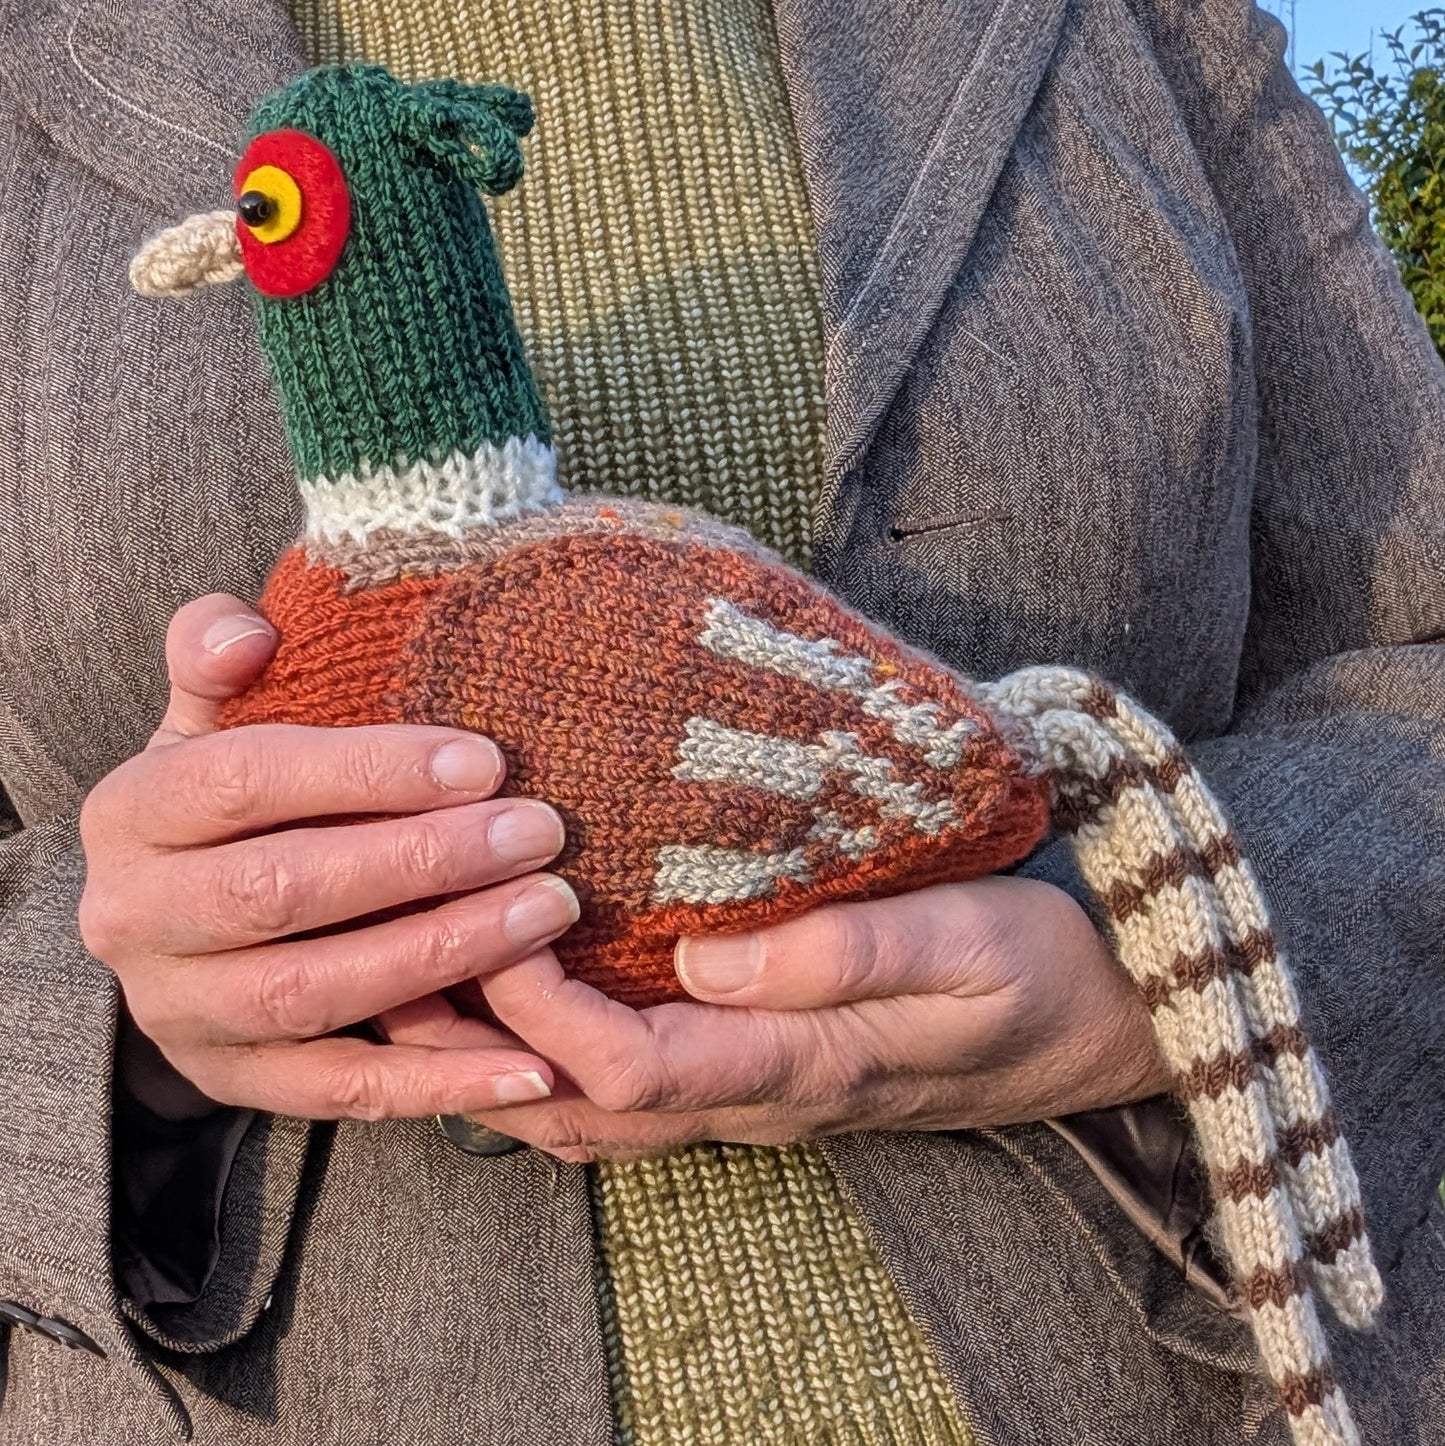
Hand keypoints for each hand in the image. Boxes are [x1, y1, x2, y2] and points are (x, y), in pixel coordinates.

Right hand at [80, 593, 578, 1119]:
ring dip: (443, 955)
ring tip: (548, 912)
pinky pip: (342, 1092)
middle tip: (539, 833)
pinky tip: (531, 1065)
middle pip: (285, 890)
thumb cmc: (227, 798)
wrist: (168, 916)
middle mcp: (138, 919)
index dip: (368, 771)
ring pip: (317, 992)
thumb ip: (219, 658)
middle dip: (424, 862)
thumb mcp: (210, 719)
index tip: (484, 761)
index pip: (247, 781)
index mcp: (135, 811)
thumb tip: (251, 631)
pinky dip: (438, 1083)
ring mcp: (185, 1012)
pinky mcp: (237, 1080)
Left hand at [382, 876, 1171, 1161]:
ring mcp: (756, 1095)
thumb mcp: (965, 943)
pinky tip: (528, 1003)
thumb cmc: (1036, 973)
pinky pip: (631, 1091)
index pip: (631, 1068)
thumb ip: (842, 952)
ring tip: (432, 989)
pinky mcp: (761, 1072)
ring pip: (594, 1115)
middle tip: (403, 974)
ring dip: (503, 1063)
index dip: (544, 1009)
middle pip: (582, 1112)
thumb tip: (703, 958)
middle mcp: (759, 1097)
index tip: (500, 920)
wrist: (1095, 1024)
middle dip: (480, 1054)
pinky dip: (556, 1057)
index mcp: (799, 1065)